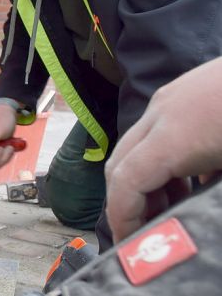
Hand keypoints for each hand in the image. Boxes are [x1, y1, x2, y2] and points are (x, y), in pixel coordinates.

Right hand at [105, 57, 221, 241]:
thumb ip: (215, 199)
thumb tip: (203, 222)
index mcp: (174, 137)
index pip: (125, 182)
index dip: (122, 217)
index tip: (132, 243)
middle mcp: (162, 114)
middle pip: (121, 163)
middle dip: (128, 200)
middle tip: (148, 231)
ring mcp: (172, 97)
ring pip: (138, 145)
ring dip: (146, 179)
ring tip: (175, 206)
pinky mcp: (186, 89)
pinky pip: (159, 130)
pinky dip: (164, 159)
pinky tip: (199, 176)